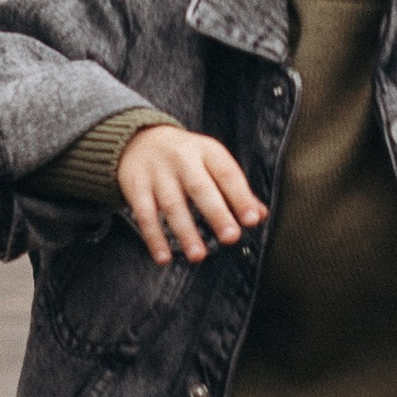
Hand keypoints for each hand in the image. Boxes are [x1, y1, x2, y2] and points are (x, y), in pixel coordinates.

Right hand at [115, 119, 266, 266]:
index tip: (252, 219)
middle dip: (216, 214)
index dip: (241, 197)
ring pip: (172, 205)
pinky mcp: (136, 186)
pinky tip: (164, 257)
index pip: (227, 174)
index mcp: (207, 152)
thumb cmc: (186, 158)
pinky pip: (145, 214)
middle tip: (230, 237)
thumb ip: (236, 189)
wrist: (139, 140)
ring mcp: (158, 173)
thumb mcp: (211, 163)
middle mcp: (183, 159)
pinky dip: (154, 237)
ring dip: (185, 232)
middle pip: (200, 188)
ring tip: (198, 255)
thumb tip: (260, 215)